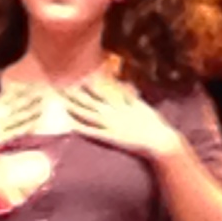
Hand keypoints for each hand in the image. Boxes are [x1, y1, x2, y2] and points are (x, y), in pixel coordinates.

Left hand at [55, 75, 189, 162]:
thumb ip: (129, 96)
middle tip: (62, 88)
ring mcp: (110, 125)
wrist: (159, 140)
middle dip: (75, 95)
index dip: (88, 86)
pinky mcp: (110, 137)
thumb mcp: (141, 106)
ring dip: (75, 108)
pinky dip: (81, 128)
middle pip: (90, 102)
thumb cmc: (153, 125)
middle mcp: (113, 113)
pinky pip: (92, 132)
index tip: (77, 79)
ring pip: (88, 114)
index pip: (100, 93)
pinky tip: (70, 126)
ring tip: (62, 102)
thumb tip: (122, 85)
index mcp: (120, 106)